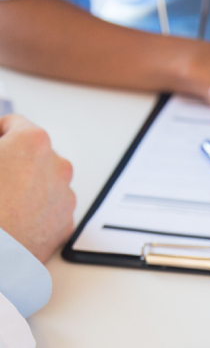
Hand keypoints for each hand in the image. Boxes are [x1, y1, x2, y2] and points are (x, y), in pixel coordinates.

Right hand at [0, 115, 74, 261]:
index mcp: (33, 142)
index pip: (14, 123)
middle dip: (13, 159)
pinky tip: (13, 216)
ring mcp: (65, 197)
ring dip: (25, 183)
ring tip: (2, 199)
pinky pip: (49, 207)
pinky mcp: (65, 224)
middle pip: (33, 153)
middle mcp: (58, 167)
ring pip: (44, 180)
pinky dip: (34, 208)